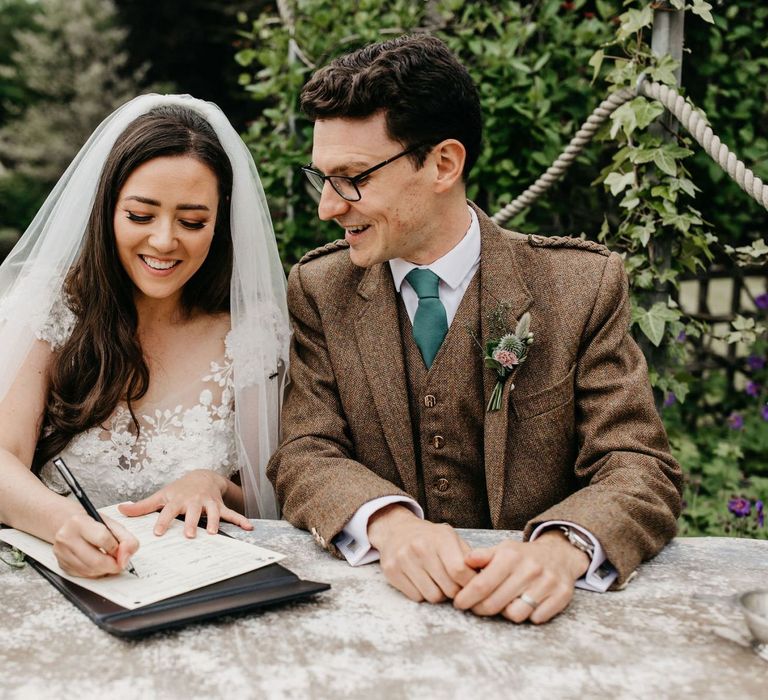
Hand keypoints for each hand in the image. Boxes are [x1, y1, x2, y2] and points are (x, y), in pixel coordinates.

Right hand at [52, 512, 138, 577]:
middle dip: (113, 565)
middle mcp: (66, 537)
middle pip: (96, 561)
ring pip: (90, 571)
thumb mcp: (112, 524)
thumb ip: (126, 539)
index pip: (103, 539)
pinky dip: (95, 573)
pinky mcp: (62, 565)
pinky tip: (98, 564)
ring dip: (105, 570)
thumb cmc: (92, 524)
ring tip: (110, 561)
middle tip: (120, 562)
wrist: (68, 524)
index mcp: (79, 522)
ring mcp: (62, 553)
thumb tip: (125, 558)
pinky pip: (83, 576)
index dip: (117, 548)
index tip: (122, 549)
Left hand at [118, 469, 252, 537]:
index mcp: (177, 500)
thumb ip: (142, 506)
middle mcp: (193, 501)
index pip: (168, 511)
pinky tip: (249, 528)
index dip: (163, 521)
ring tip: (214, 533)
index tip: (157, 532)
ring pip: (212, 512)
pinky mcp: (219, 505)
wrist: (202, 476)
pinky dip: (241, 520)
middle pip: (192, 512)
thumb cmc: (179, 489)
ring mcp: (208, 503)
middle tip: (190, 535)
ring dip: (214, 521)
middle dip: (191, 522)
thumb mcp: (161, 495)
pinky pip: (231, 513)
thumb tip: (120, 510)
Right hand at [367, 505, 476, 602]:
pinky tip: (422, 581)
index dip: (470, 584)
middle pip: (448, 588)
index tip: (472, 586)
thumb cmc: (430, 538)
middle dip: (455, 591)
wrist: (397, 530)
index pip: (460, 571)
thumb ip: (469, 556)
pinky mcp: (392, 571)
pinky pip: (416, 598)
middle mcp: (420, 547)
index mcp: (440, 538)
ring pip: (432, 597)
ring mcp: (404, 559)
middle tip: (453, 584)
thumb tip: (487, 577)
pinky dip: (422, 594)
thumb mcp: (450, 538)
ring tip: (437, 581)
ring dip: (439, 594)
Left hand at [453, 530, 589, 623]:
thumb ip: (482, 555)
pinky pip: (536, 619)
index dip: (466, 598)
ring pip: (515, 615)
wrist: (560, 554)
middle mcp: (530, 569)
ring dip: (505, 613)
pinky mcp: (562, 596)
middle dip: (480, 609)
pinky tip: (524, 605)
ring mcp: (547, 583)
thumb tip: (464, 561)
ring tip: (503, 604)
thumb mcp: (503, 549)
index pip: (481, 585)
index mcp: (511, 556)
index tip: (459, 603)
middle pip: (495, 604)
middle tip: (476, 607)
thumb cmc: (524, 555)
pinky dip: (528, 615)